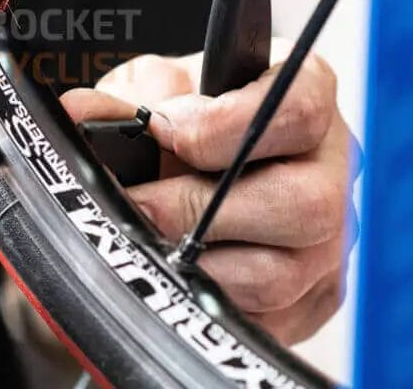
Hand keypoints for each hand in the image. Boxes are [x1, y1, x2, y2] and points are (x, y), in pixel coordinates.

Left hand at [62, 47, 359, 344]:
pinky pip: (264, 321)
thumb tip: (82, 115)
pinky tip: (174, 276)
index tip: (168, 133)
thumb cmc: (181, 121)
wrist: (184, 175)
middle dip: (201, 210)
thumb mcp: (151, 91)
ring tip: (150, 243)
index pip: (297, 108)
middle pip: (302, 204)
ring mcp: (329, 241)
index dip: (227, 126)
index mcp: (306, 97)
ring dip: (197, 264)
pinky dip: (206, 302)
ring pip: (278, 275)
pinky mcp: (313, 300)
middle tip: (143, 207)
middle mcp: (331, 168)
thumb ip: (124, 99)